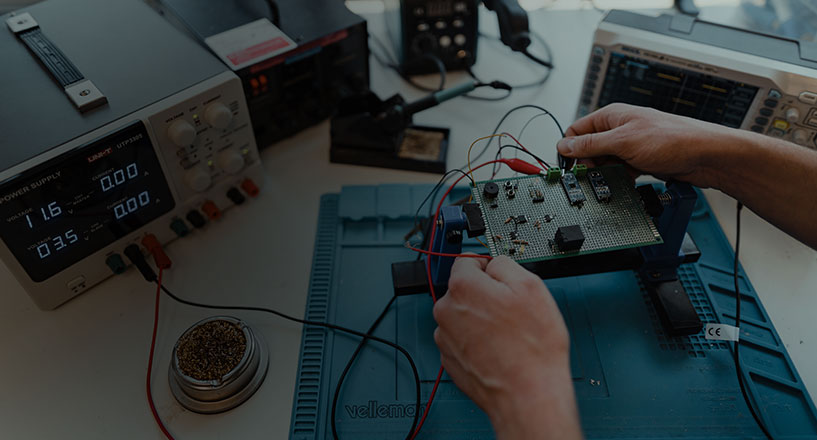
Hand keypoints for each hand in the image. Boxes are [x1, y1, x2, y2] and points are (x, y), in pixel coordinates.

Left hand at [433, 256, 581, 439]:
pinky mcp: (450, 360)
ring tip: (508, 334)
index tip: (499, 278)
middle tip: (512, 311)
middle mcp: (446, 311)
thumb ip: (504, 264)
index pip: (467, 260)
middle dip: (485, 295)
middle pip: (464, 290)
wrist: (528, 394)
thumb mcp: (531, 286)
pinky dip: (477, 341)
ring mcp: (446, 338)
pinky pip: (462, 339)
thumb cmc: (532, 348)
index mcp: (462, 288)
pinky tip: (499, 350)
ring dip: (481, 319)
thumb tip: (493, 263)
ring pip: (463, 315)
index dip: (488, 267)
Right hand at [556, 103, 740, 188]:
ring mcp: (630, 146)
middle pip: (589, 149)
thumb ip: (591, 143)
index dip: (570, 148)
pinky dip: (618, 180)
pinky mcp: (640, 161)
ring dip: (604, 174)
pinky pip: (620, 172)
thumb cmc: (673, 138)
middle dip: (588, 164)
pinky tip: (623, 185)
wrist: (706, 156)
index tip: (569, 167)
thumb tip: (565, 145)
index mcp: (612, 116)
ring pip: (605, 162)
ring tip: (610, 181)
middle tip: (592, 177)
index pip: (577, 130)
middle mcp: (620, 129)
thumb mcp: (623, 141)